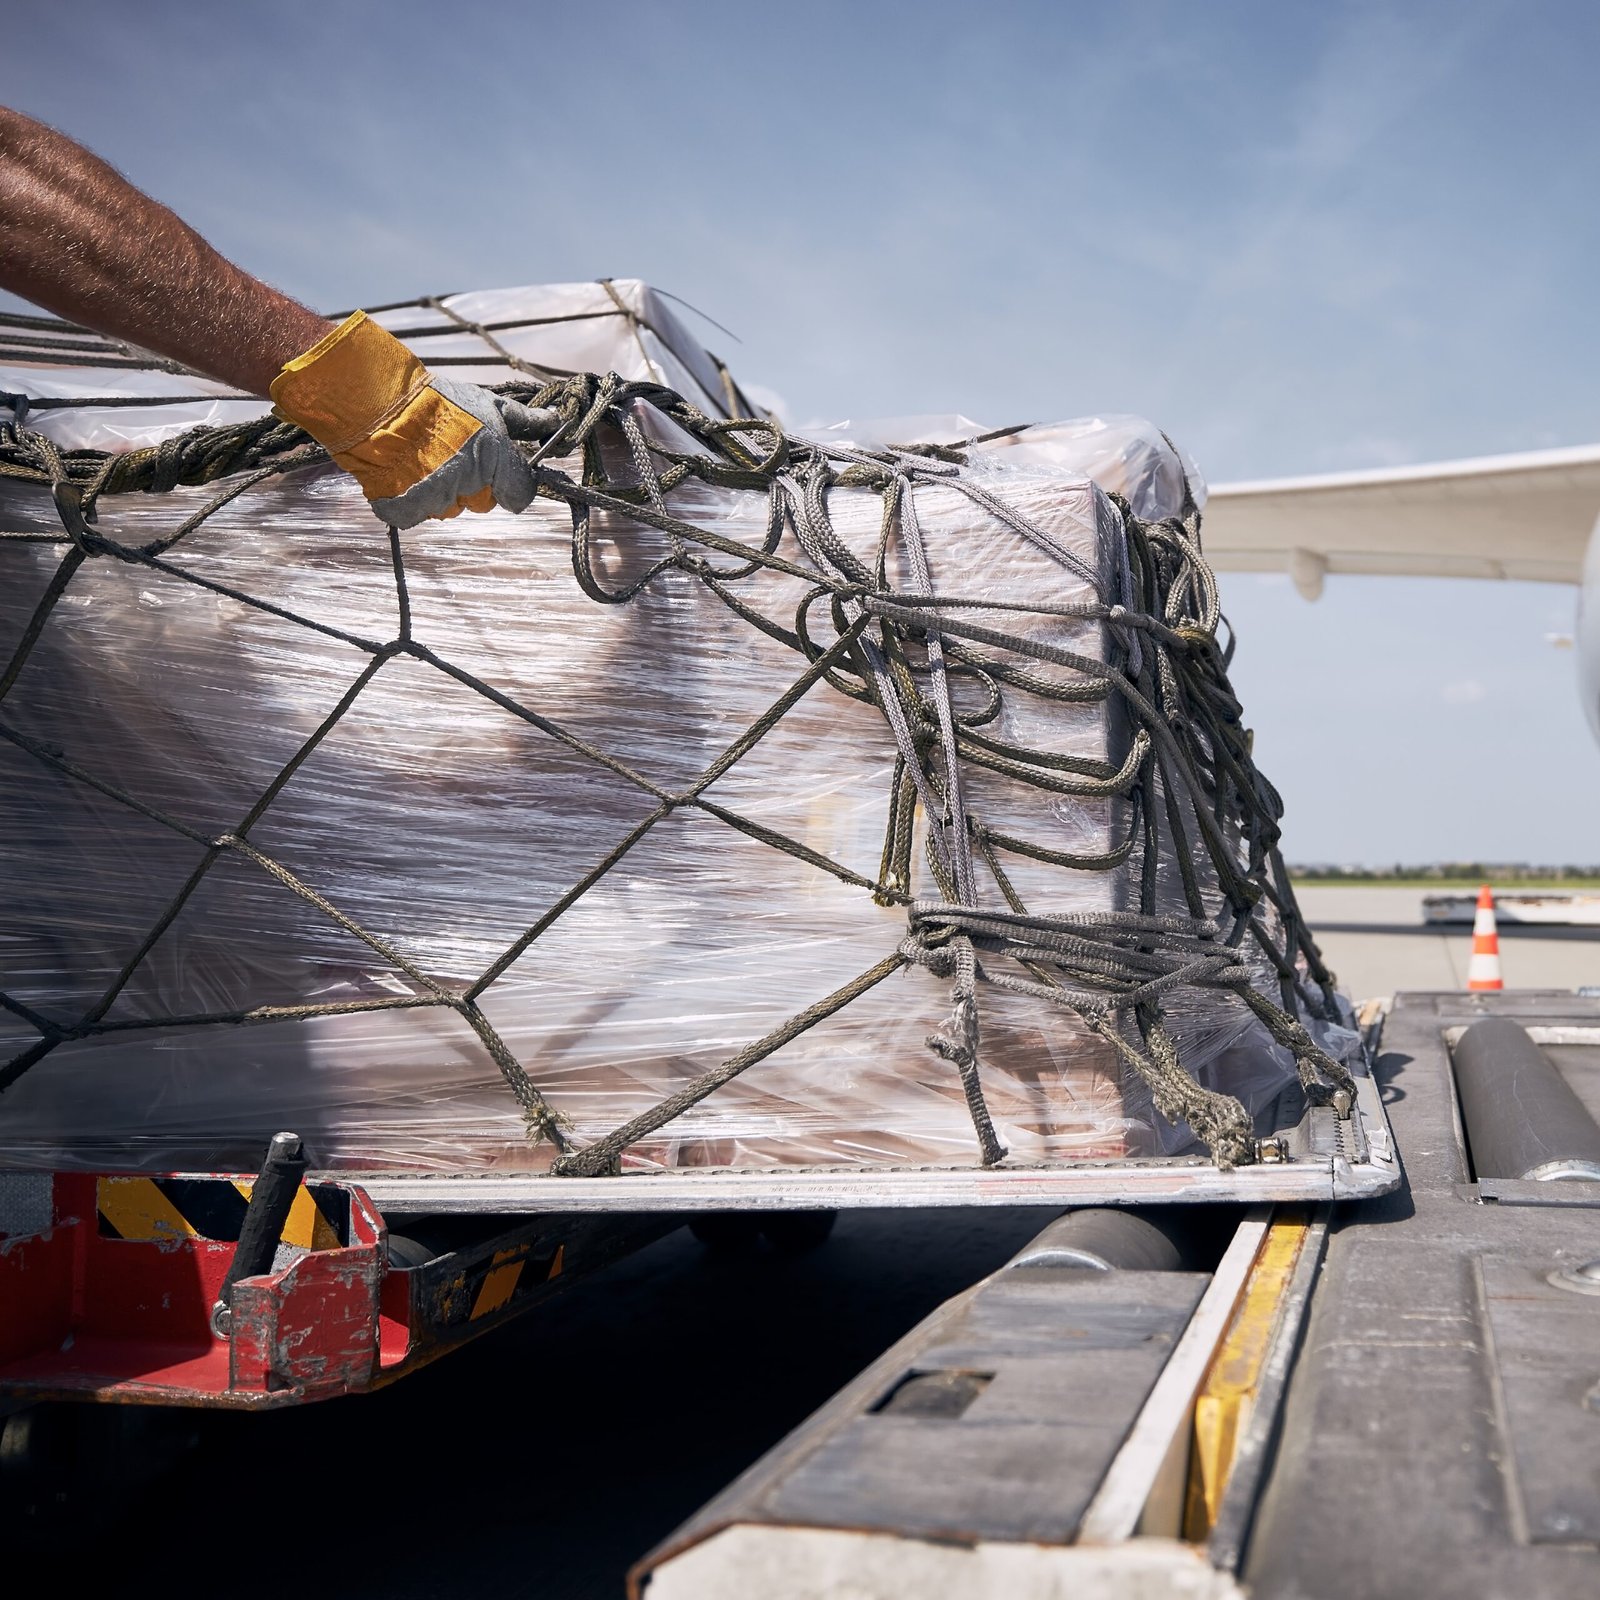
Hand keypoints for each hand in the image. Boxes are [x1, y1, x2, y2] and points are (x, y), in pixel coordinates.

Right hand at [269, 311, 557, 527]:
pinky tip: (403, 474)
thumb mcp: (488, 404)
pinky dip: (409, 502)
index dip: (511, 485)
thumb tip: (558, 422)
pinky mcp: (406, 507)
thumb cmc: (438, 401)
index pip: (521, 494)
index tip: (496, 473)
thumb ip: (525, 422)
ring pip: (450, 509)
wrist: (378, 400)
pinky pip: (416, 515)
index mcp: (494, 455)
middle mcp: (470, 480)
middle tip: (449, 454)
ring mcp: (437, 496)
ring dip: (440, 492)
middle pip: (483, 503)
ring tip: (422, 458)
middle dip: (471, 485)